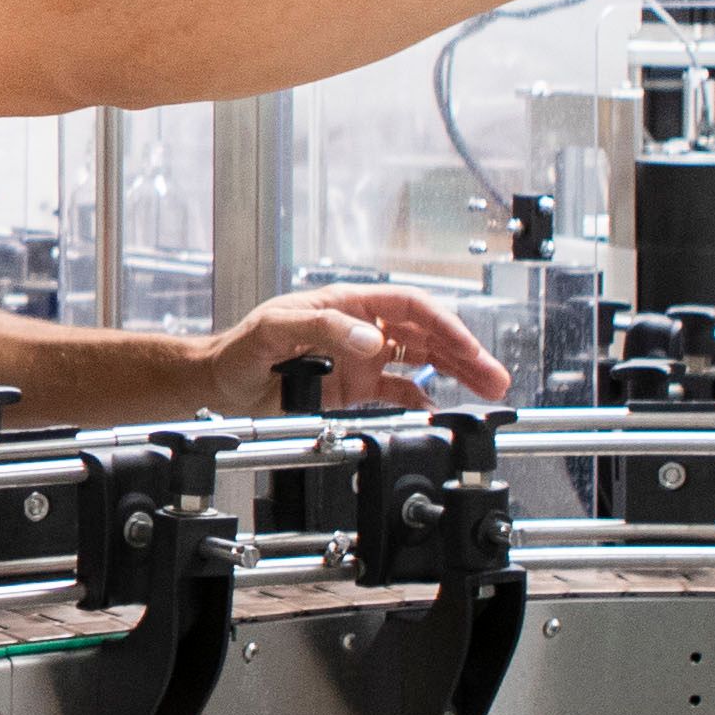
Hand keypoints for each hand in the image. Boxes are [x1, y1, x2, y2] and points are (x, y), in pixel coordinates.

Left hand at [210, 287, 510, 410]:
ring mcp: (361, 358)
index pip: (410, 307)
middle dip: (465, 353)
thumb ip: (324, 328)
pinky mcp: (355, 387)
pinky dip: (423, 399)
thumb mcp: (277, 328)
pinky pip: (399, 390)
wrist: (219, 383)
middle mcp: (361, 327)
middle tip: (495, 378)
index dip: (444, 325)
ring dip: (456, 374)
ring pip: (422, 361)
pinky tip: (441, 410)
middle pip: (427, 334)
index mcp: (348, 304)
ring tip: (488, 391)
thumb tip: (372, 339)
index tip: (467, 348)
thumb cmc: (240, 347)